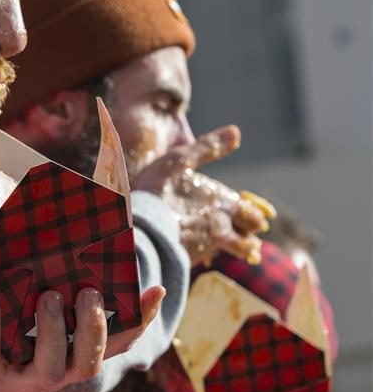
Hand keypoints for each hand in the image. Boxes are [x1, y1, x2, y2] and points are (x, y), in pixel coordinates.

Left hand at [0, 285, 165, 391]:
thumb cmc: (11, 350)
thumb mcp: (38, 330)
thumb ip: (57, 304)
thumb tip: (74, 259)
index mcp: (74, 356)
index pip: (116, 344)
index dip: (139, 321)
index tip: (156, 290)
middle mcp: (58, 371)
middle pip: (88, 359)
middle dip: (92, 326)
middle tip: (89, 291)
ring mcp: (25, 377)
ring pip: (49, 362)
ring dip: (51, 329)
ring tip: (49, 295)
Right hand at [130, 125, 263, 265]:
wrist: (136, 230)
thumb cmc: (157, 192)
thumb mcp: (180, 160)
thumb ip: (208, 147)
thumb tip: (236, 131)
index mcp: (222, 204)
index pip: (251, 214)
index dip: (253, 216)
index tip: (255, 218)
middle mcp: (220, 228)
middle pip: (247, 239)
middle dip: (248, 236)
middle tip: (248, 236)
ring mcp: (205, 248)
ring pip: (230, 253)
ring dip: (235, 250)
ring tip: (231, 249)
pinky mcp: (188, 261)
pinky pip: (204, 260)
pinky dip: (206, 256)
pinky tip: (196, 251)